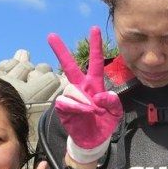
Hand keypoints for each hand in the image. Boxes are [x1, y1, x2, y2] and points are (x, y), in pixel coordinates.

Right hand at [48, 26, 122, 163]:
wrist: (94, 139)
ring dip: (81, 99)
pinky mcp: (63, 108)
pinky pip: (66, 102)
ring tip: (91, 110)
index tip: (94, 29)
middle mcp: (81, 87)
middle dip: (61, 51)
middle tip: (51, 35)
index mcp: (96, 84)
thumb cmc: (105, 122)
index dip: (96, 46)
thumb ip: (112, 102)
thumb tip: (98, 96)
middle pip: (70, 66)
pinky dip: (76, 107)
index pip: (96, 62)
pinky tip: (83, 113)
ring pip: (70, 89)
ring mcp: (71, 97)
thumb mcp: (116, 112)